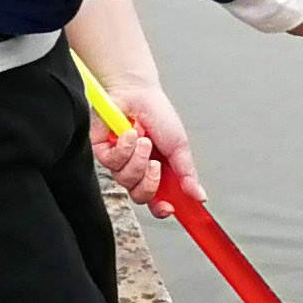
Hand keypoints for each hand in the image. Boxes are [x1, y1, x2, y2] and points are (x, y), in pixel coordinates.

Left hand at [89, 76, 202, 213]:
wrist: (136, 92)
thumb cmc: (157, 115)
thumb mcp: (179, 146)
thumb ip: (187, 174)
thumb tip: (199, 196)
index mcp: (157, 171)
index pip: (158, 201)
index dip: (161, 209)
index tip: (168, 208)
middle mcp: (137, 170)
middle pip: (140, 196)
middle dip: (149, 181)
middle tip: (155, 163)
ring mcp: (119, 163)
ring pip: (126, 180)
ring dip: (138, 159)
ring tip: (143, 139)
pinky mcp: (103, 153)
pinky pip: (112, 163)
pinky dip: (124, 147)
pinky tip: (129, 133)